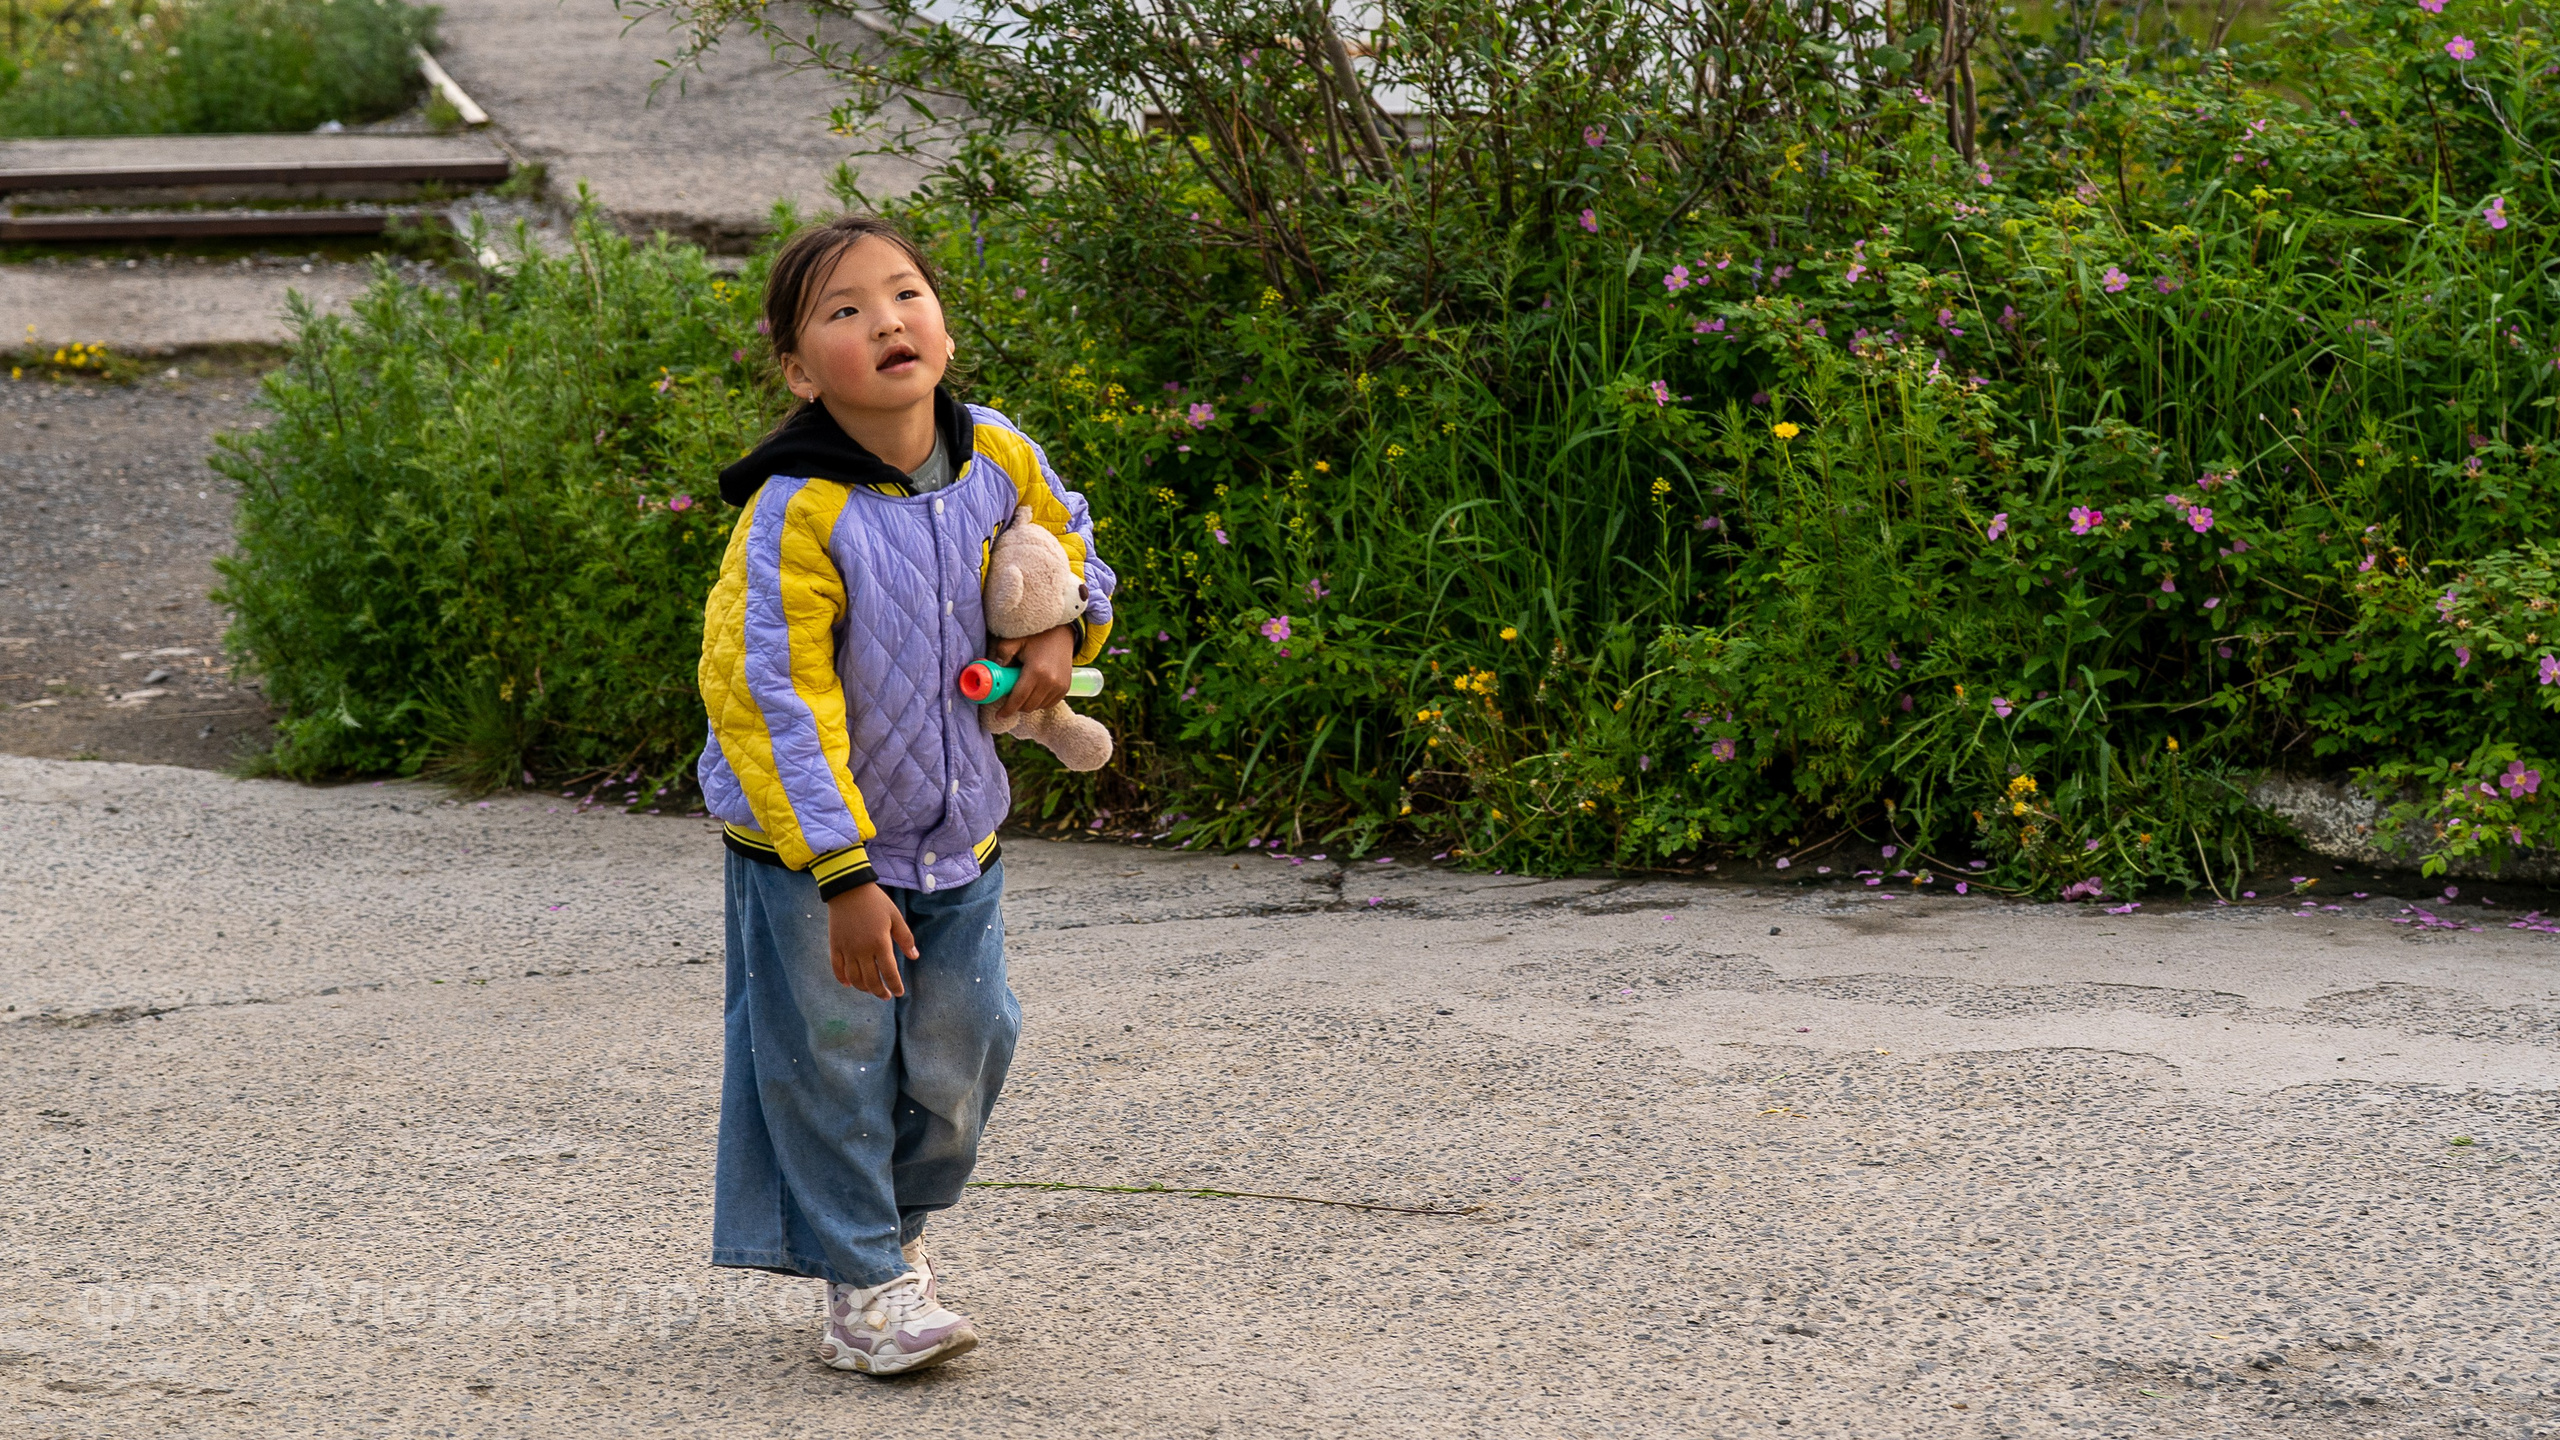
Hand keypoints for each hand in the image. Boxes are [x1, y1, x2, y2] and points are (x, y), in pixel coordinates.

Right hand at [827, 883, 915, 998]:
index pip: (889, 972)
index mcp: (880, 943)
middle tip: (886, 996)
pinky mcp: (835, 946)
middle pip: (871, 980)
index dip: (895, 985)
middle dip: (880, 991)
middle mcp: (862, 950)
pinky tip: (849, 984)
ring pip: (854, 978)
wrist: (848, 889)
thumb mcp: (895, 917)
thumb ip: (905, 938)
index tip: (899, 992)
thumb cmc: (876, 902)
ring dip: (864, 988)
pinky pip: (837, 968)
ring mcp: (847, 949)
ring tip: (871, 990)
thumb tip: (914, 956)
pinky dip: (842, 979)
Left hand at [987, 623, 1074, 721]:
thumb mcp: (1015, 640)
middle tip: (1008, 696)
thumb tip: (994, 671)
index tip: (998, 715)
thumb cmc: (1037, 636)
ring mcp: (1060, 686)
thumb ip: (1002, 654)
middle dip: (1016, 706)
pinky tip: (1033, 690)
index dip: (1007, 709)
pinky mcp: (1065, 688)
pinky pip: (1048, 704)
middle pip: (1028, 706)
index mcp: (1036, 671)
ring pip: (1038, 706)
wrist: (1063, 633)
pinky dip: (1038, 702)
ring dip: (1027, 703)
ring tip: (1022, 689)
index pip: (1018, 698)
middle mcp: (1050, 682)